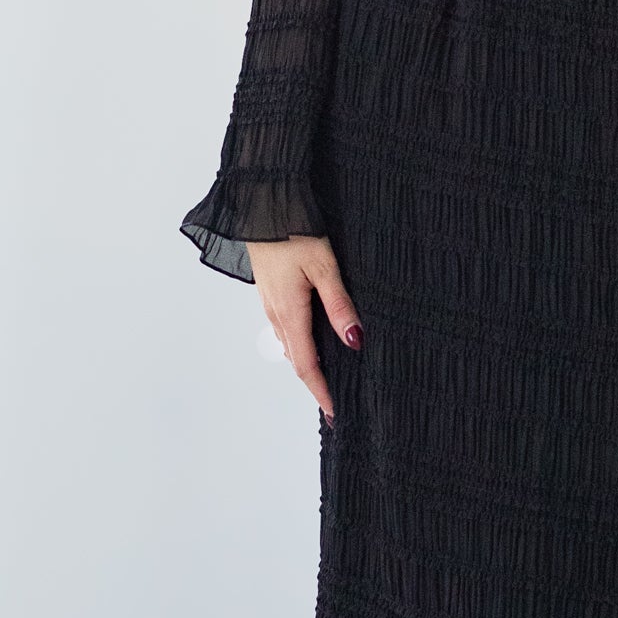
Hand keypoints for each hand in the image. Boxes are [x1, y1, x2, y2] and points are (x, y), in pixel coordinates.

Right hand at [247, 235, 361, 423]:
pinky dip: (301, 344)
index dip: (321, 392)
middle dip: (317, 384)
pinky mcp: (271, 292)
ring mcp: (271, 303)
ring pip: (291, 344)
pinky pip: (286, 328)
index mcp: (289, 312)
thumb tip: (354, 341)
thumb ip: (339, 305)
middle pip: (297, 360)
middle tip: (336, 404)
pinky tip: (315, 342)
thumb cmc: (293, 230)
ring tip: (329, 379)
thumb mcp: (324, 267)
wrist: (263, 205)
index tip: (336, 413)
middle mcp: (276, 313)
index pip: (306, 365)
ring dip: (309, 365)